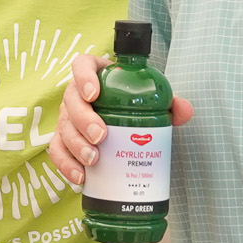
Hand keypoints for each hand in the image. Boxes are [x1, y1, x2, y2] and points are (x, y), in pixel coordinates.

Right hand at [51, 52, 194, 184]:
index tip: (94, 94)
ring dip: (76, 145)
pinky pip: (58, 151)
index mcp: (95, 75)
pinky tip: (81, 177)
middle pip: (71, 101)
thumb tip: (184, 110)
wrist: (122, 122)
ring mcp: (67, 118)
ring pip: (63, 128)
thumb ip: (170, 103)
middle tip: (101, 136)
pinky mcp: (63, 140)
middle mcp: (76, 95)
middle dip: (83, 120)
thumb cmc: (133, 106)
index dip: (84, 78)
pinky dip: (67, 165)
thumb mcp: (151, 101)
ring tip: (94, 160)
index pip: (82, 66)